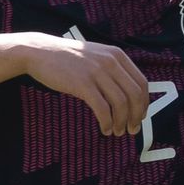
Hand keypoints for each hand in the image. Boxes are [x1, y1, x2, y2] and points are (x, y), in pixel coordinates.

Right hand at [20, 33, 149, 137]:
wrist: (39, 52)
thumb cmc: (68, 59)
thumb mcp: (96, 56)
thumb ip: (113, 69)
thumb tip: (129, 95)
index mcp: (117, 55)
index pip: (142, 82)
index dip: (144, 103)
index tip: (140, 116)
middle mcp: (110, 62)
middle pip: (135, 95)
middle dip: (136, 116)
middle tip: (132, 130)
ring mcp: (96, 72)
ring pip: (120, 103)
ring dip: (121, 122)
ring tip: (117, 131)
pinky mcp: (82, 83)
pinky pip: (102, 108)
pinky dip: (107, 122)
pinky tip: (105, 129)